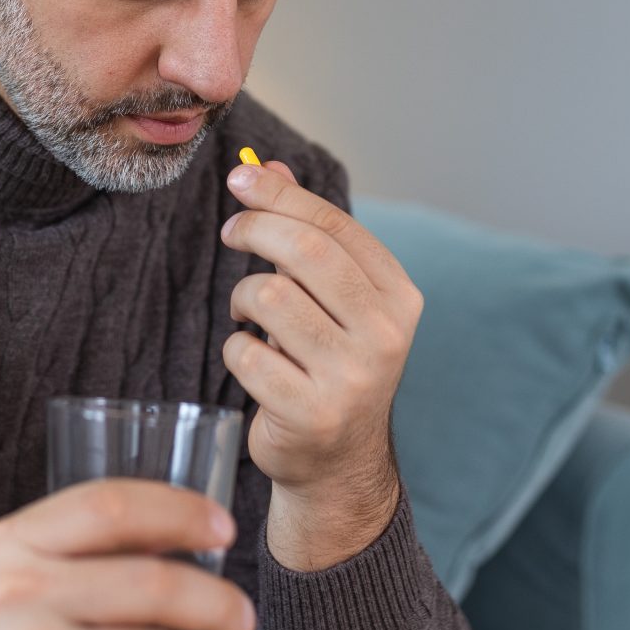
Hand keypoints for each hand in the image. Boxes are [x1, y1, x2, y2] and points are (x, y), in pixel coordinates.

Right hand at [0, 478, 256, 629]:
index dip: (179, 510)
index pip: (110, 505)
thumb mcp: (9, 581)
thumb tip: (185, 537)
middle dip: (219, 606)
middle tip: (243, 623)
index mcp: (11, 544)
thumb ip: (73, 554)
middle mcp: (16, 592)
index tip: (224, 529)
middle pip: (154, 584)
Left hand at [220, 158, 421, 569]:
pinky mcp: (311, 413)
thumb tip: (266, 166)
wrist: (336, 462)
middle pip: (303, 251)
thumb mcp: (330, 297)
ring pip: (268, 298)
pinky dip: (237, 350)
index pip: (333, 225)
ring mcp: (352, 378)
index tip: (240, 180)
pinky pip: (245, 353)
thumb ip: (305, 233)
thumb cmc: (328, 363)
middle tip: (231, 232)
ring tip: (251, 318)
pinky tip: (256, 363)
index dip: (281, 194)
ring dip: (243, 300)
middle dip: (254, 229)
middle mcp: (385, 335)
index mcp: (398, 297)